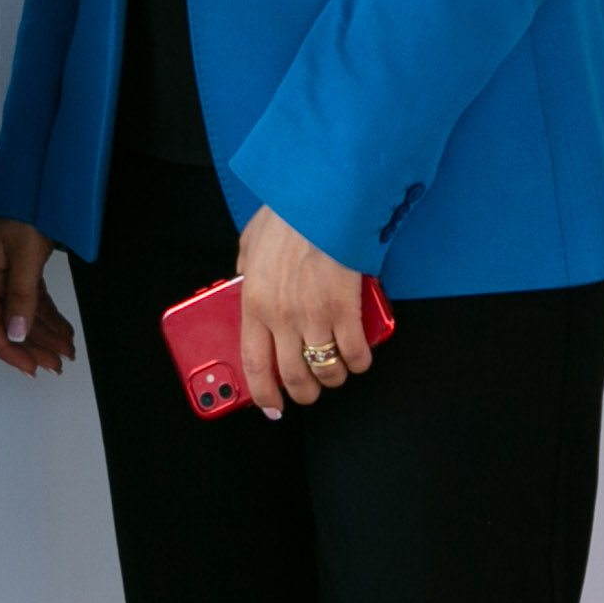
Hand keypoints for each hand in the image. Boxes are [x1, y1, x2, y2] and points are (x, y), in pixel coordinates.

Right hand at [0, 217, 76, 376]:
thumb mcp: (24, 255)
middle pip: (10, 324)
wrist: (40, 185)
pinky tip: (65, 332)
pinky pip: (35, 301)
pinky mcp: (23, 270)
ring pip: (25, 315)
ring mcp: (7, 275)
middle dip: (34, 346)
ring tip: (67, 352)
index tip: (32, 367)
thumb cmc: (25, 212)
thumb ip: (21, 296)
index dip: (10, 349)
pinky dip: (50, 317)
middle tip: (57, 364)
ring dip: (46, 335)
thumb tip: (16, 334)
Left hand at [236, 199, 371, 407]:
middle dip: (304, 393)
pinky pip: (353, 354)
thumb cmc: (289, 213)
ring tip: (337, 373)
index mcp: (254, 301)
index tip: (271, 405)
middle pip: (292, 376)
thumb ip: (246, 270)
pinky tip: (360, 359)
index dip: (263, 393)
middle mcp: (281, 316)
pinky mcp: (345, 309)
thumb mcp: (250, 243)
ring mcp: (313, 315)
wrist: (322, 197)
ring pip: (325, 371)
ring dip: (333, 379)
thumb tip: (243, 286)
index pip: (253, 363)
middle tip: (310, 392)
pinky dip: (359, 363)